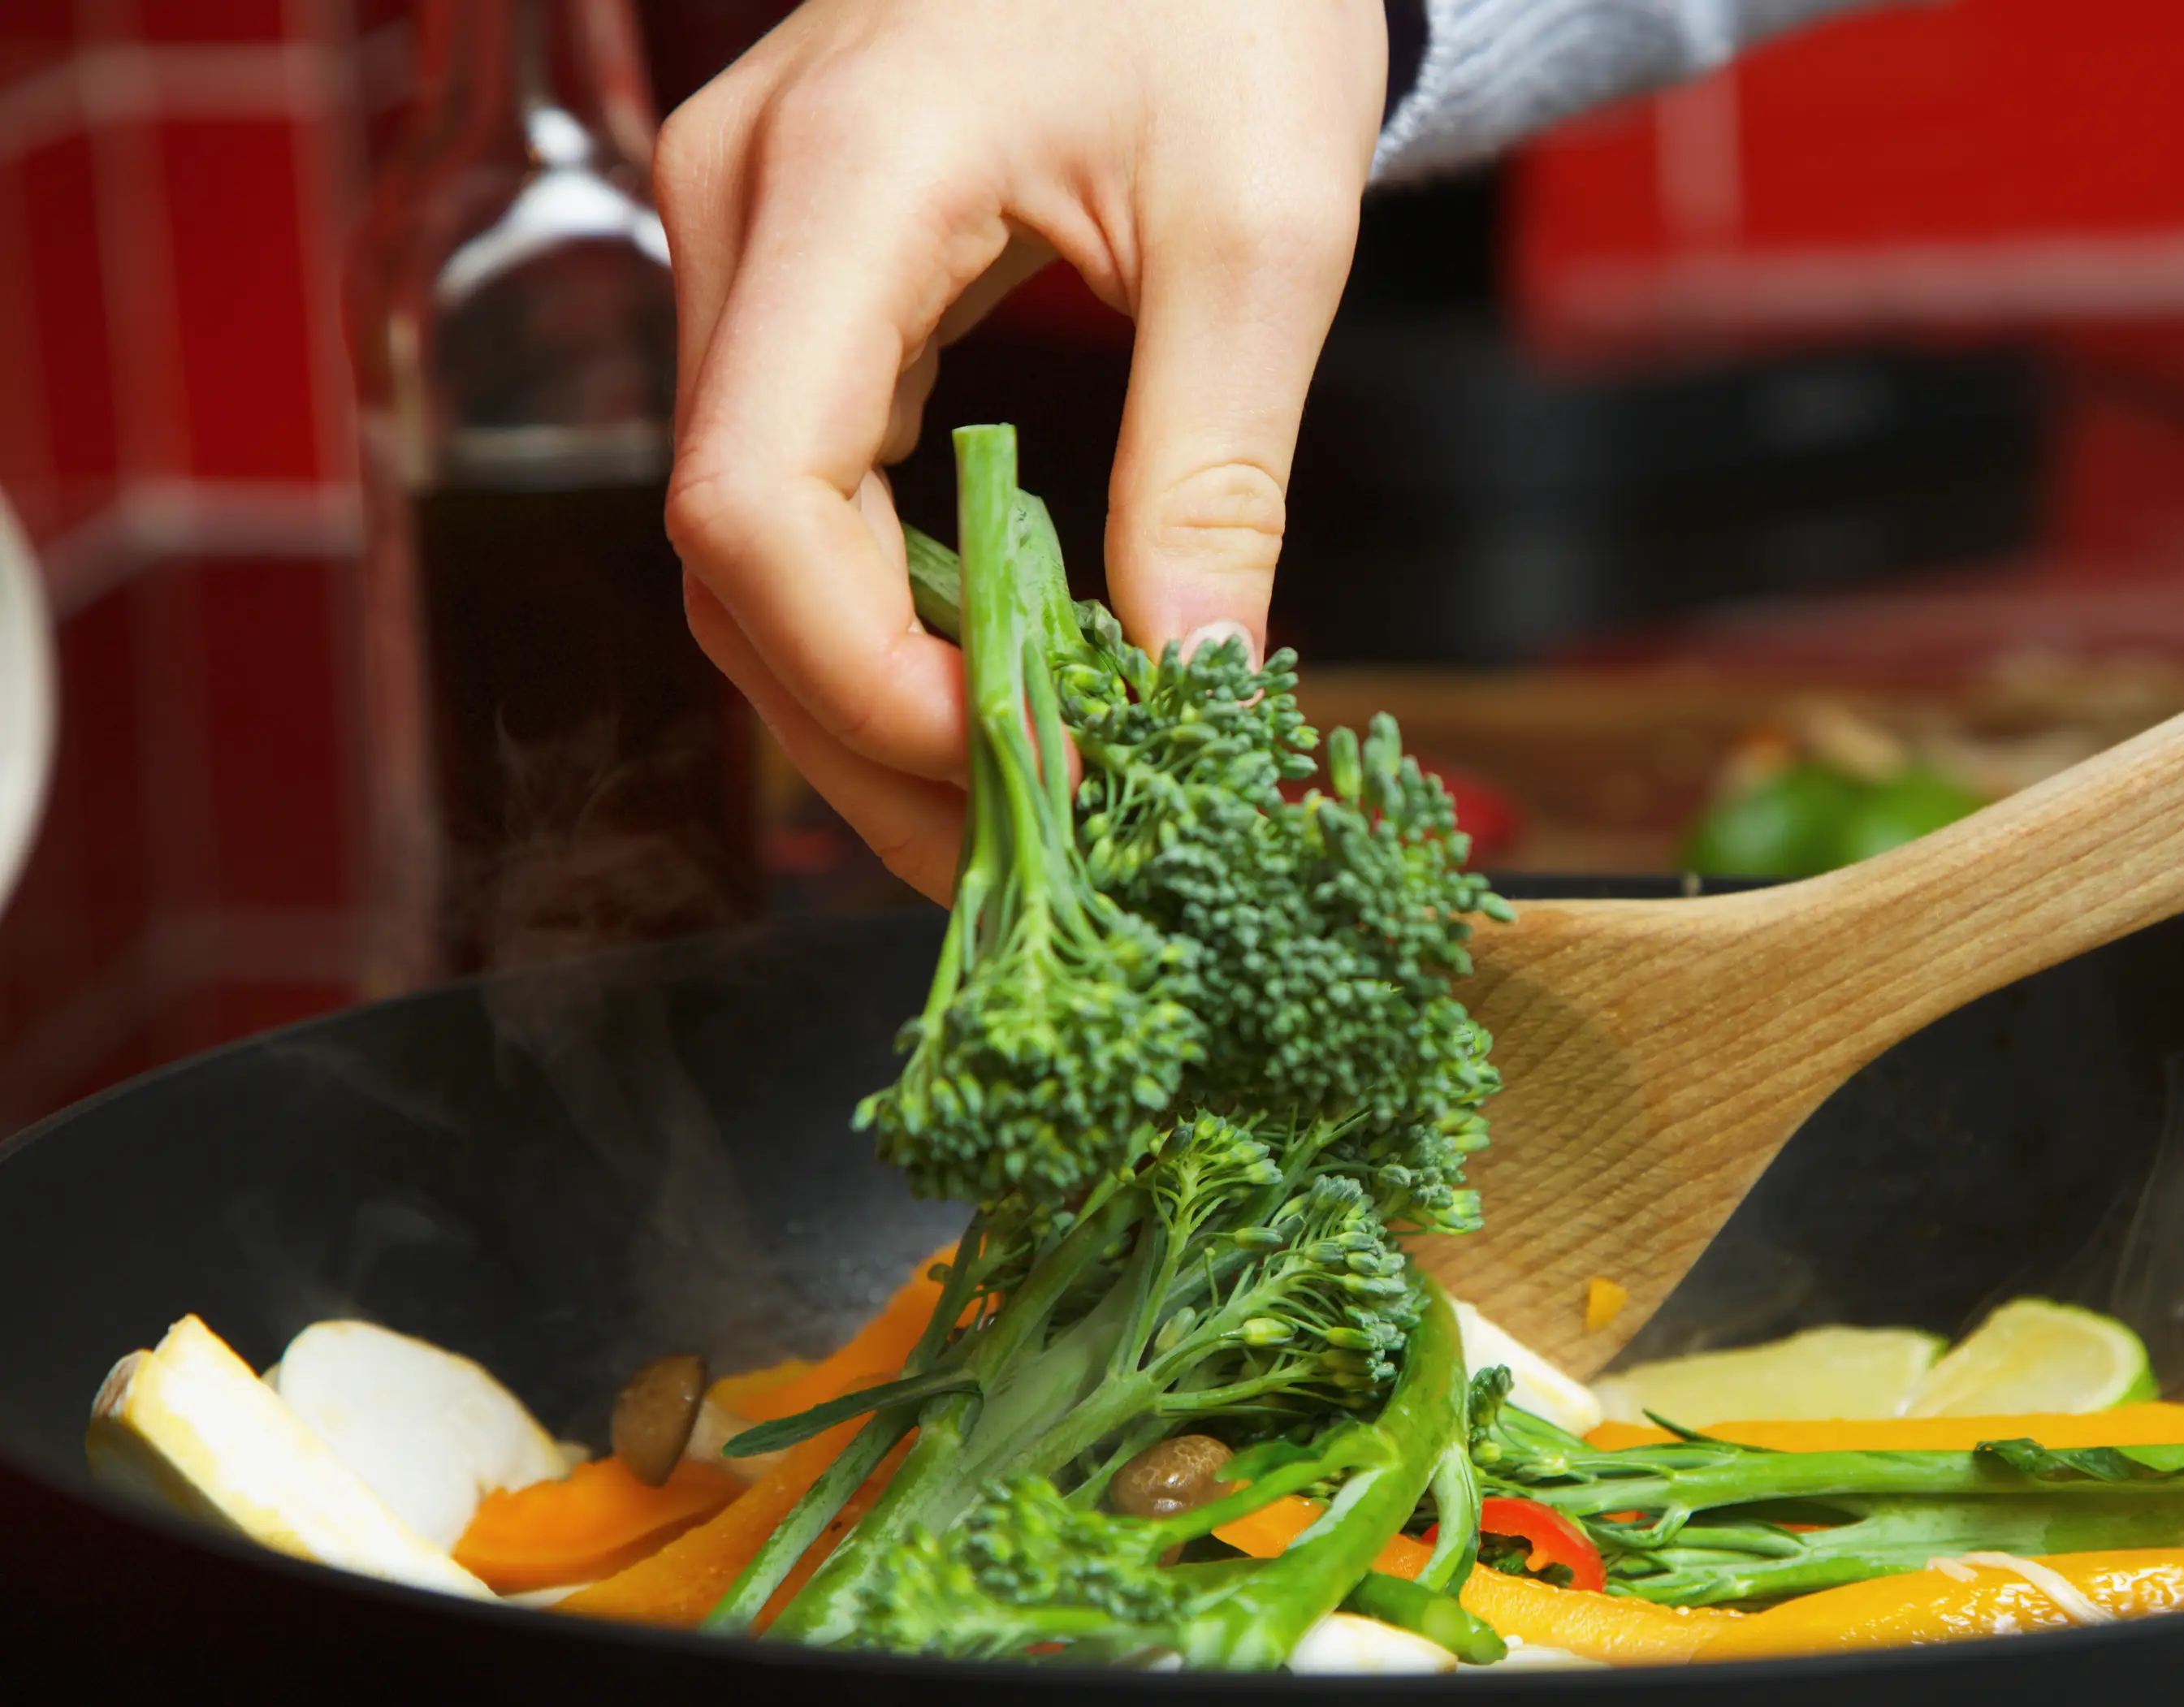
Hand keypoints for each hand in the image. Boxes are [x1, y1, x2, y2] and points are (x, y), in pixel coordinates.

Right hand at [656, 0, 1386, 898]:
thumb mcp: (1263, 228)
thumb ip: (1214, 467)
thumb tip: (1194, 688)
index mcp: (841, 179)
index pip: (752, 498)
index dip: (866, 678)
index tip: (1030, 766)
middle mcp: (740, 212)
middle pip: (730, 558)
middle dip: (873, 738)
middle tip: (1036, 860)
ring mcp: (747, 243)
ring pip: (749, 545)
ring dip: (871, 700)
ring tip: (1026, 811)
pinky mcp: (793, 277)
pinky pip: (794, 487)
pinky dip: (884, 613)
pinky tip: (993, 690)